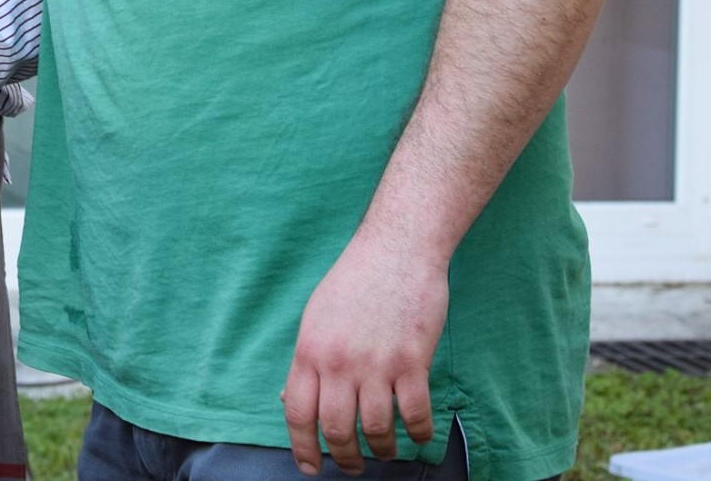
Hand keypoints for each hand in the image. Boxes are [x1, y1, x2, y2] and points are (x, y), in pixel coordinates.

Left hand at [281, 233, 448, 476]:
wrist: (396, 250)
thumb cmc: (354, 282)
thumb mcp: (315, 318)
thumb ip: (307, 362)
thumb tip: (292, 401)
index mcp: (310, 351)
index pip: (298, 413)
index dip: (302, 448)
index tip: (309, 468)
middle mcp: (339, 362)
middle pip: (337, 430)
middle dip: (345, 458)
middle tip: (353, 466)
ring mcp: (377, 364)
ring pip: (376, 429)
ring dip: (382, 450)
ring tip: (386, 453)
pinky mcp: (413, 362)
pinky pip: (414, 415)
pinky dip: (417, 434)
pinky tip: (418, 436)